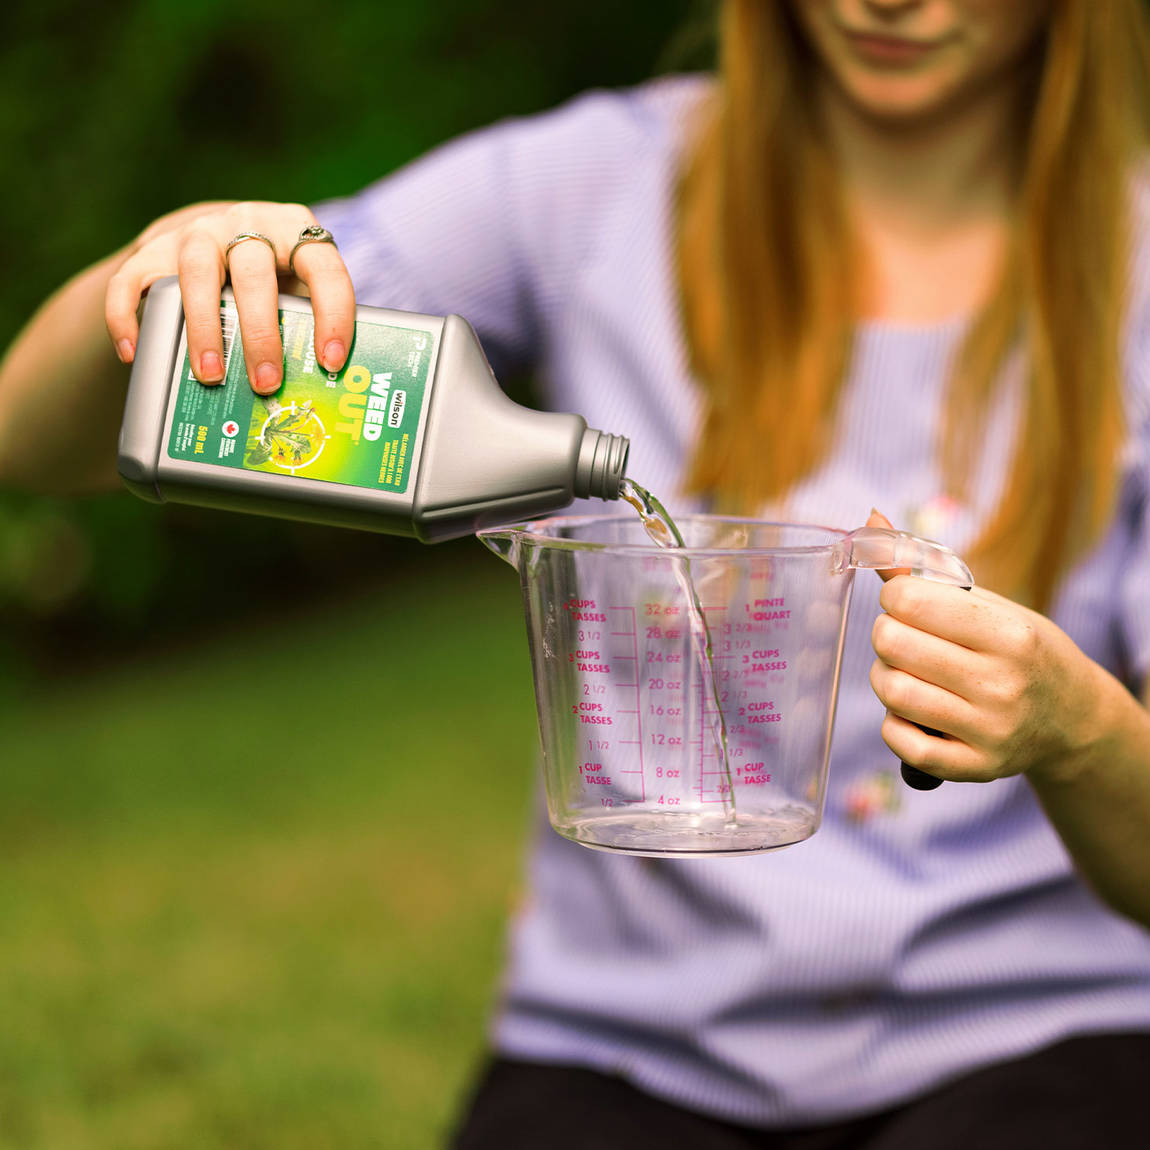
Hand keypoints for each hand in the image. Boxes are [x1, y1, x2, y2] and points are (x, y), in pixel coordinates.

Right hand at [105, 201, 355, 393]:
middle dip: (261, 333)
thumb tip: (323, 387)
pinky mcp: (154, 245)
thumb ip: (310, 319)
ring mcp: (198, 232)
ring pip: (196, 272)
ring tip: (210, 376)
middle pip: (254, 273)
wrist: (221, 231)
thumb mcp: (300, 284)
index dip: (333, 315)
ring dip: (204, 327)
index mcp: (295, 230)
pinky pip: (133, 279)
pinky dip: (128, 316)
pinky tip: (133, 354)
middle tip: (266, 382)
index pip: (324, 269)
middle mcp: (247, 223)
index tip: (331, 361)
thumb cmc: (275, 273)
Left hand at [868, 567, 1111, 784]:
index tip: (909, 604)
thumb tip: (870, 520)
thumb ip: (919, 570)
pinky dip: (893, 723)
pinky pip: (900, 742)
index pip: (909, 601)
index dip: (895, 597)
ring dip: (884, 676)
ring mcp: (989, 731)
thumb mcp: (987, 604)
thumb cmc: (1017, 649)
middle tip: (905, 638)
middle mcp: (1002, 685)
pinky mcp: (974, 767)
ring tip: (907, 671)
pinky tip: (914, 711)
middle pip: (892, 644)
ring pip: (891, 692)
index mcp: (1008, 635)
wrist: (1070, 717)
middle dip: (887, 634)